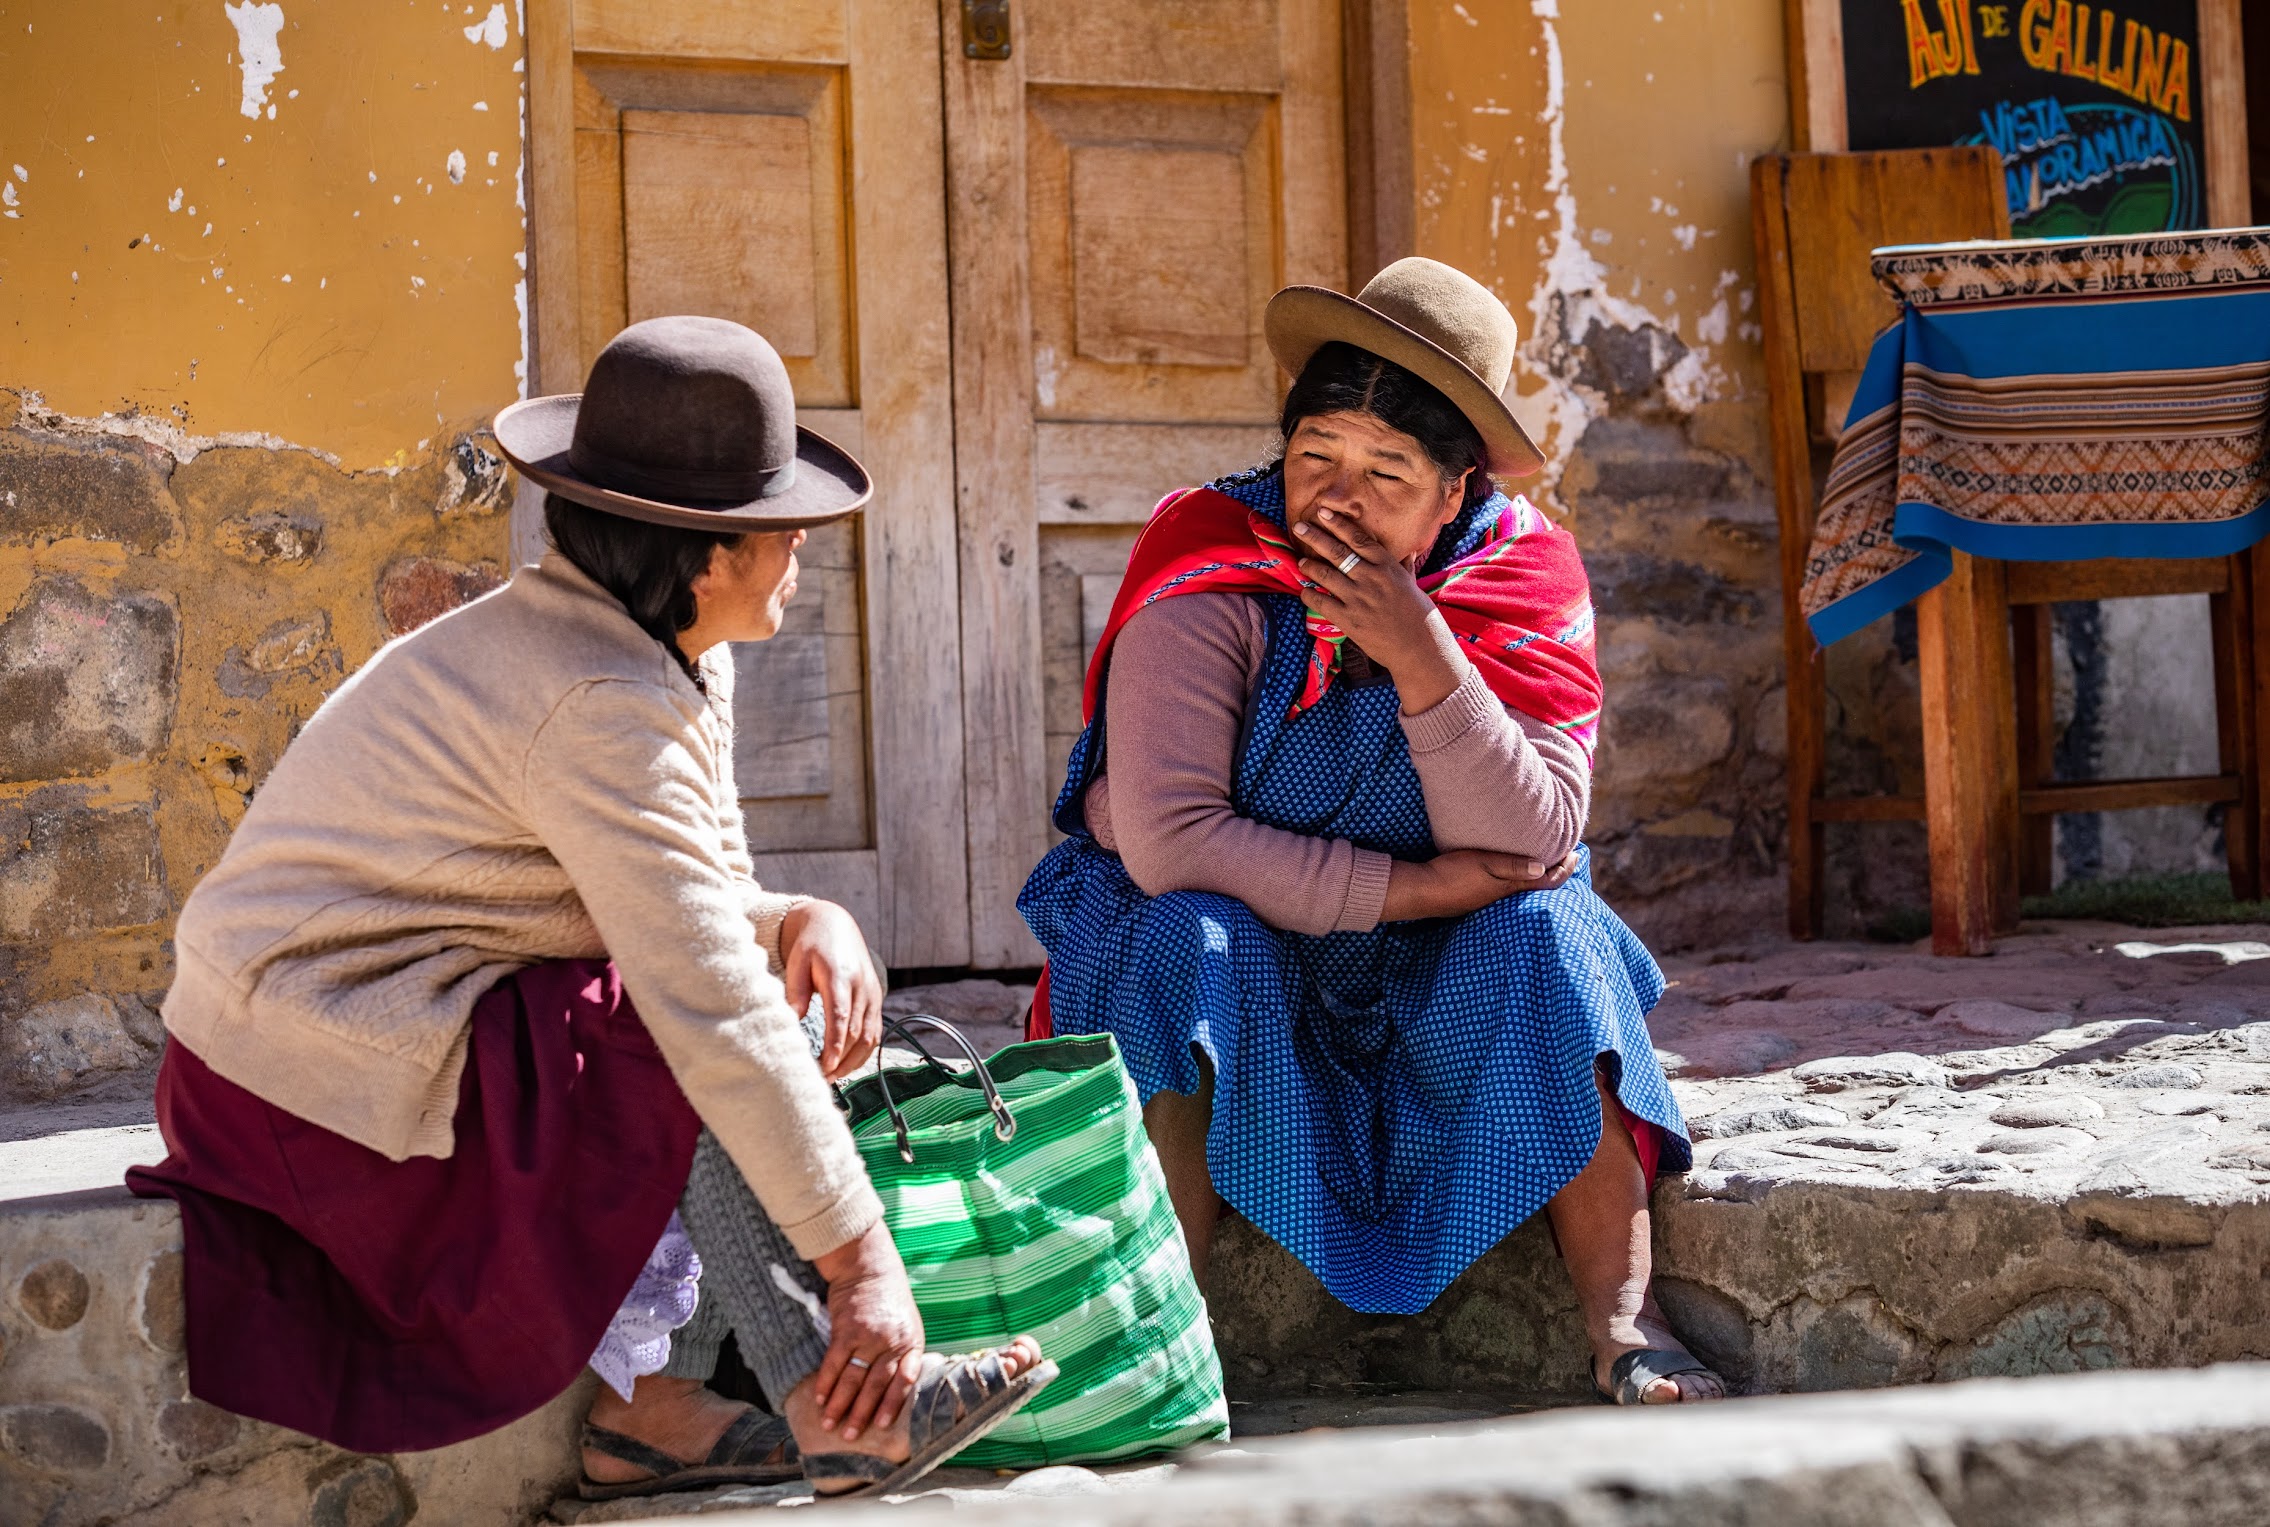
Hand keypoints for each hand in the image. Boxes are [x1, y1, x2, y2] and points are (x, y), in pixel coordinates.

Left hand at [780, 900, 883, 1081]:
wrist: (835, 925)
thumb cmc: (811, 946)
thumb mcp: (798, 963)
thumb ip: (796, 993)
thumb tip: (793, 1023)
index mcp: (841, 977)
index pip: (841, 1018)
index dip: (835, 1045)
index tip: (826, 1066)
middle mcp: (861, 987)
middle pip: (856, 1033)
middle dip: (841, 1059)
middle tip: (821, 1078)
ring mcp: (872, 995)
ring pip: (870, 1037)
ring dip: (853, 1061)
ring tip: (833, 1076)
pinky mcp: (876, 1000)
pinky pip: (875, 1032)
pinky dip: (863, 1052)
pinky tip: (847, 1063)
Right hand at [809, 1220, 925, 1441]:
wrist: (869, 1265)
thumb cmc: (890, 1298)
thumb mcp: (909, 1322)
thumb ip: (906, 1353)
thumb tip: (903, 1386)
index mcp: (911, 1341)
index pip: (904, 1380)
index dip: (893, 1404)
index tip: (883, 1425)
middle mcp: (890, 1341)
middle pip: (875, 1385)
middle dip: (861, 1413)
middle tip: (850, 1436)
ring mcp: (867, 1335)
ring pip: (852, 1378)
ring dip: (839, 1404)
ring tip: (830, 1423)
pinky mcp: (845, 1329)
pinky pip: (834, 1362)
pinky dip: (826, 1382)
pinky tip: (820, 1398)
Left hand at [1292, 508, 1462, 710]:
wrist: (1419, 647)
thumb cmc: (1419, 615)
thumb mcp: (1412, 584)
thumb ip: (1405, 566)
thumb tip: (1410, 550)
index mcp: (1387, 566)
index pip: (1358, 538)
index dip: (1338, 524)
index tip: (1323, 512)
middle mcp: (1371, 578)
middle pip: (1337, 551)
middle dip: (1315, 536)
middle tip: (1299, 526)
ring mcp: (1358, 598)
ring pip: (1325, 574)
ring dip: (1309, 565)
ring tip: (1301, 560)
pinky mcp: (1349, 619)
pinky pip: (1321, 602)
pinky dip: (1308, 595)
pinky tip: (1303, 590)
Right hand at [1380, 848, 1580, 921]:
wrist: (1422, 891)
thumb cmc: (1453, 874)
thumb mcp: (1484, 864)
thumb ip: (1512, 865)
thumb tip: (1543, 866)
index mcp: (1510, 887)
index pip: (1547, 881)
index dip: (1564, 869)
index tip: (1576, 854)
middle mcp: (1504, 896)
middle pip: (1539, 886)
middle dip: (1556, 871)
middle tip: (1567, 855)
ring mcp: (1490, 898)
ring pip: (1524, 886)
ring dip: (1538, 874)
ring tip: (1545, 859)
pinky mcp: (1478, 896)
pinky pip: (1509, 887)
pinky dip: (1521, 876)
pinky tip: (1512, 869)